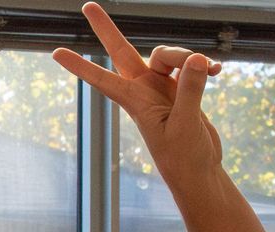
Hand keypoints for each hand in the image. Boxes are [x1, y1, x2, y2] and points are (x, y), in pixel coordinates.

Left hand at [52, 3, 222, 187]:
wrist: (199, 171)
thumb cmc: (184, 157)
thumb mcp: (186, 124)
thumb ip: (191, 90)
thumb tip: (196, 58)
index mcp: (136, 102)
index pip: (102, 79)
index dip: (80, 66)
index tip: (55, 54)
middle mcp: (144, 90)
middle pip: (123, 51)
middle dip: (106, 29)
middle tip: (87, 6)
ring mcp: (162, 87)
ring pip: (168, 54)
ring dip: (189, 56)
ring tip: (213, 71)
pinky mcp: (182, 89)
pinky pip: (190, 65)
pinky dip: (204, 65)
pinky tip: (218, 71)